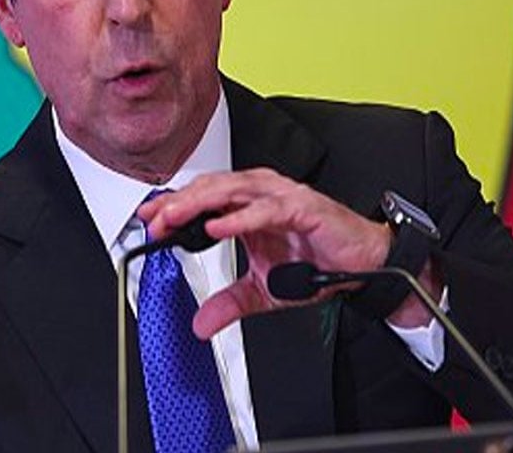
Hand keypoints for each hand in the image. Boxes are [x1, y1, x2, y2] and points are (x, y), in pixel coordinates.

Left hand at [137, 168, 394, 338]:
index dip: (174, 206)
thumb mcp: (264, 290)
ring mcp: (282, 197)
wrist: (364, 265)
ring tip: (174, 217)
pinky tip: (217, 226)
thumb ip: (231, 302)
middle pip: (211, 189)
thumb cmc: (319, 262)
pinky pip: (266, 210)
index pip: (204, 198)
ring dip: (200, 203)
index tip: (148, 220)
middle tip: (153, 220)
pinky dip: (239, 218)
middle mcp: (263, 194)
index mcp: (249, 206)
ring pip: (233, 191)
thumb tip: (201, 323)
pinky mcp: (303, 207)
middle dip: (179, 203)